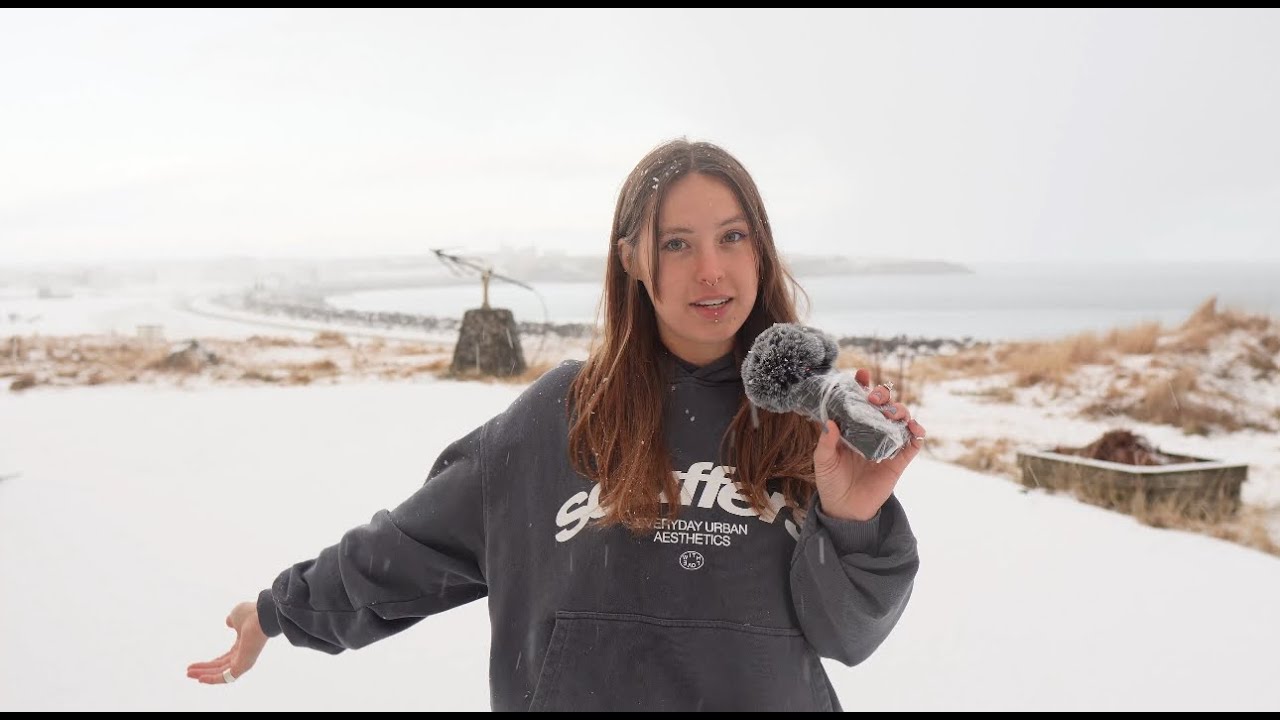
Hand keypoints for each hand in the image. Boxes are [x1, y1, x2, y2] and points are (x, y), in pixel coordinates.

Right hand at [186, 600, 268, 684]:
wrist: (262, 615)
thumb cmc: (252, 613)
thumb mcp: (237, 615)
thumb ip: (232, 620)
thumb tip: (229, 622)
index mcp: (242, 645)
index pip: (223, 659)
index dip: (208, 663)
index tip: (193, 665)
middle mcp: (243, 655)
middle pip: (220, 668)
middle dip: (203, 670)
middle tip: (188, 672)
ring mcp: (244, 661)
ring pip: (221, 673)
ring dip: (204, 674)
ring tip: (189, 674)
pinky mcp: (244, 665)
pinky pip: (226, 676)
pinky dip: (213, 679)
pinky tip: (200, 678)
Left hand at [812, 368, 925, 521]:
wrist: (844, 510)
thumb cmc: (830, 482)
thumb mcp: (823, 462)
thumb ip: (826, 443)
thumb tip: (829, 422)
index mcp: (852, 427)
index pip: (859, 401)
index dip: (862, 385)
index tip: (862, 374)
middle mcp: (871, 432)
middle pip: (883, 405)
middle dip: (882, 395)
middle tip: (874, 398)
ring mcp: (886, 445)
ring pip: (900, 420)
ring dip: (900, 411)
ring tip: (892, 414)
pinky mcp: (899, 461)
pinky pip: (912, 444)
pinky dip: (917, 433)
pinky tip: (914, 429)